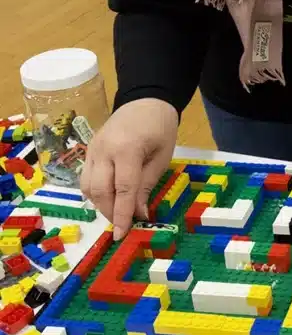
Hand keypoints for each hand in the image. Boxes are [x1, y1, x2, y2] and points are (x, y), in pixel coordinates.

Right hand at [80, 98, 177, 239]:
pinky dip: (95, 192)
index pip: (122, 189)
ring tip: (117, 214)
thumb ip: (147, 185)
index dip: (123, 214)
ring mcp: (92, 150)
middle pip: (100, 190)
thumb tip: (139, 214)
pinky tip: (109, 199)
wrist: (146, 101)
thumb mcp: (161, 157)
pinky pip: (86, 177)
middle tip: (122, 227)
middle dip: (110, 212)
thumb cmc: (160, 128)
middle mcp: (103, 150)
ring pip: (88, 186)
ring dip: (100, 204)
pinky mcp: (89, 151)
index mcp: (126, 149)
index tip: (123, 234)